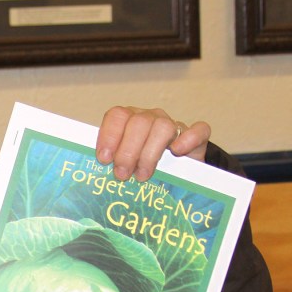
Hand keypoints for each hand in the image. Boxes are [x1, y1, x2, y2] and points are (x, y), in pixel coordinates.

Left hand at [95, 106, 210, 181]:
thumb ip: (112, 162)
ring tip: (142, 175)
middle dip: (127, 151)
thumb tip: (93, 176)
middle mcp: (150, 118)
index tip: (104, 159)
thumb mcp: (124, 164)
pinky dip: (188, 139)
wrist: (178, 173)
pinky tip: (178, 151)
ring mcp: (174, 125)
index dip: (109, 136)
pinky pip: (198, 130)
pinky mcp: (197, 137)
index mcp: (129, 120)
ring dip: (150, 153)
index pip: (117, 115)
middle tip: (121, 175)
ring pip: (163, 127)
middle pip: (139, 123)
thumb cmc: (142, 168)